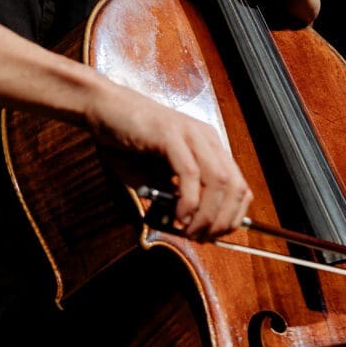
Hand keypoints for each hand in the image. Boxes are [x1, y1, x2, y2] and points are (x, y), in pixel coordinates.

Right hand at [85, 85, 252, 241]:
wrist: (105, 108)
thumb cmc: (129, 141)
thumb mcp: (158, 176)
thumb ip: (176, 196)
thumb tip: (190, 226)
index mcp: (210, 146)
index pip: (240, 187)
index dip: (232, 217)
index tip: (215, 235)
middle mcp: (207, 138)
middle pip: (234, 187)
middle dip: (222, 221)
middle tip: (202, 238)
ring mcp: (190, 134)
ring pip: (218, 181)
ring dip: (207, 215)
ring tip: (189, 230)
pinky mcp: (170, 134)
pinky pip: (190, 173)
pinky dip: (188, 201)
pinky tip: (178, 214)